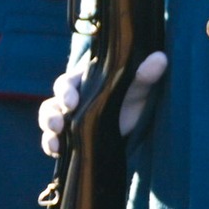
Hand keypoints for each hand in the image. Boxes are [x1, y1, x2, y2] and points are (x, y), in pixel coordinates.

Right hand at [38, 50, 168, 156]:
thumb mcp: (140, 87)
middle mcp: (71, 98)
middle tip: (58, 124)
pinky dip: (50, 144)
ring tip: (55, 140)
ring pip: (49, 119)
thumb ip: (146, 75)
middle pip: (53, 102)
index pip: (67, 83)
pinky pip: (53, 139)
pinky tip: (56, 151)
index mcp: (83, 81)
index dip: (65, 92)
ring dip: (48, 129)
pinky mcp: (70, 136)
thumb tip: (160, 57)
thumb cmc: (133, 97)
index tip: (71, 102)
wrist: (136, 123)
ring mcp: (68, 118)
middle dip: (51, 114)